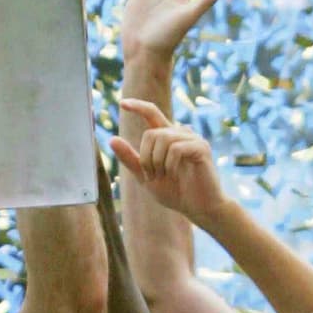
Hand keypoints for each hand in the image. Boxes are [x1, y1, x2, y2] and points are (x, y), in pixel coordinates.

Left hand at [111, 99, 226, 224]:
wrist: (199, 208)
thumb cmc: (176, 192)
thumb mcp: (146, 177)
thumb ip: (131, 159)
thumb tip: (111, 139)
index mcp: (167, 138)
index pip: (152, 114)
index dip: (138, 107)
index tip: (122, 104)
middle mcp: (181, 134)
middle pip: (151, 133)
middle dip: (146, 157)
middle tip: (152, 176)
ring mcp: (193, 139)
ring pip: (163, 138)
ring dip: (157, 162)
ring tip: (164, 177)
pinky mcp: (201, 147)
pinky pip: (176, 148)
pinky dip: (169, 164)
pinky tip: (175, 175)